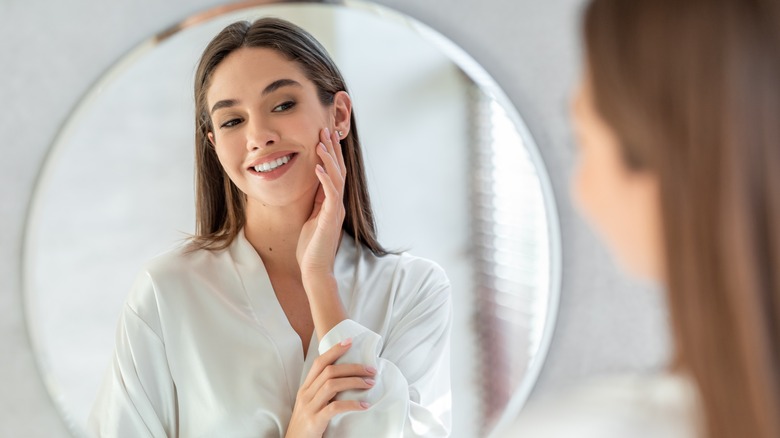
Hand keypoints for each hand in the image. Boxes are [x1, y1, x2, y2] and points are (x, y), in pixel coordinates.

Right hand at [285, 339, 374, 437]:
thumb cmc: (306, 424)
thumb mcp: (311, 404)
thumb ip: (322, 391)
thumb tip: (346, 379)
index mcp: (306, 388)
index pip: (319, 363)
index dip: (334, 350)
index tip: (350, 342)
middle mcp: (306, 394)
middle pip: (329, 371)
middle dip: (352, 367)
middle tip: (370, 369)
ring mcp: (309, 407)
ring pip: (332, 385)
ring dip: (354, 381)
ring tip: (370, 383)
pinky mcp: (315, 421)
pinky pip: (335, 408)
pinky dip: (352, 404)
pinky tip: (364, 405)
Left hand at [296, 127, 346, 278]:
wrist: (315, 269)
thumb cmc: (310, 247)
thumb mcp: (311, 218)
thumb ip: (315, 202)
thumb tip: (313, 185)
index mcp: (331, 203)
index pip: (334, 173)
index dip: (331, 154)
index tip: (325, 136)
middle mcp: (337, 204)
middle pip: (338, 170)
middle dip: (332, 150)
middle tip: (326, 130)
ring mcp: (336, 211)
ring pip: (337, 178)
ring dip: (329, 159)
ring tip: (321, 143)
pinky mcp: (331, 218)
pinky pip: (330, 194)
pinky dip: (324, 179)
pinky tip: (317, 166)